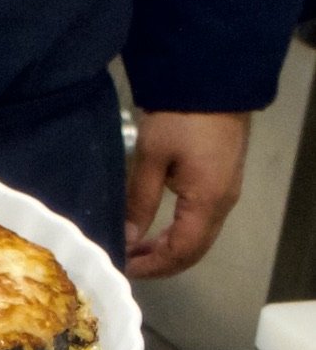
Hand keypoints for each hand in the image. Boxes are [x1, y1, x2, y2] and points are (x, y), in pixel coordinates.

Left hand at [124, 111, 249, 278]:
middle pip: (193, 250)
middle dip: (160, 262)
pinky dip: (177, 232)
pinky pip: (201, 221)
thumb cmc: (179, 118)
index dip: (153, 266)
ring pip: (198, 237)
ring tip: (134, 249)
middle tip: (126, 263)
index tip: (124, 268)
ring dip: (167, 248)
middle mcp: (222, 203)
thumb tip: (127, 238)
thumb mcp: (151, 158)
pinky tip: (153, 229)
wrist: (210, 82)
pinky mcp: (221, 181)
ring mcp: (225, 192)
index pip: (181, 251)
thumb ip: (140, 201)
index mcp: (207, 201)